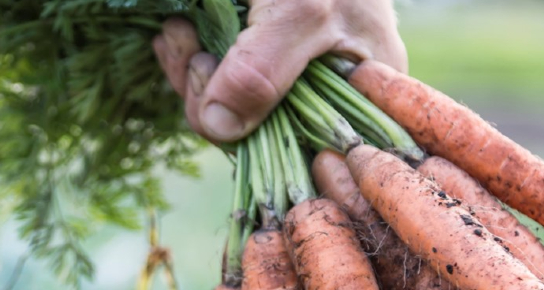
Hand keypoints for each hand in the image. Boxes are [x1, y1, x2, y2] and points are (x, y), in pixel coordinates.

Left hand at [153, 0, 406, 142]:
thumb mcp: (300, 13)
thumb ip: (262, 74)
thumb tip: (220, 128)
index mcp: (365, 93)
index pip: (301, 147)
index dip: (248, 135)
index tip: (210, 92)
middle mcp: (331, 93)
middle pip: (257, 130)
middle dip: (208, 93)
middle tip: (186, 47)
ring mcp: (294, 73)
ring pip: (231, 106)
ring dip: (192, 71)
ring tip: (178, 32)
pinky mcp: (261, 53)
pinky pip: (219, 79)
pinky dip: (192, 57)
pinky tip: (179, 34)